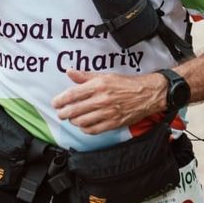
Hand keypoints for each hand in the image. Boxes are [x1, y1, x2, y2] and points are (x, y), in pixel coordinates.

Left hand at [51, 68, 166, 134]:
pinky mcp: (113, 123)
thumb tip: (70, 72)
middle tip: (60, 113)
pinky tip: (84, 125)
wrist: (148, 94)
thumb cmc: (127, 84)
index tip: (55, 103)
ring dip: (73, 121)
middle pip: (74, 110)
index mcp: (99, 85)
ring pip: (81, 122)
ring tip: (72, 119)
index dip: (60, 100)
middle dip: (63, 113)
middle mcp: (102, 99)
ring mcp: (108, 113)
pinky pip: (93, 130)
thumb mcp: (106, 75)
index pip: (72, 95)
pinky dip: (85, 129)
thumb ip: (86, 76)